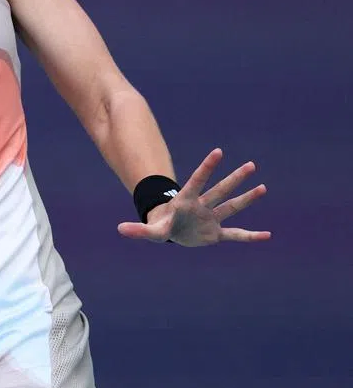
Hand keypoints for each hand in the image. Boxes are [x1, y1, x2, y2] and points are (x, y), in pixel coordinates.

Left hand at [117, 148, 270, 246]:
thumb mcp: (150, 231)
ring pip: (232, 206)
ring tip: (262, 187)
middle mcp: (203, 207)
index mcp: (187, 202)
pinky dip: (250, 236)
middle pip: (221, 190)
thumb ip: (138, 230)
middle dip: (235, 179)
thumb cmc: (160, 227)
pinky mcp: (216, 233)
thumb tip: (119, 229)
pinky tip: (267, 235)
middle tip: (251, 165)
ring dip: (247, 198)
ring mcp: (211, 219)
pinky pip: (236, 234)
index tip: (219, 151)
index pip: (198, 181)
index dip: (207, 167)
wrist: (171, 231)